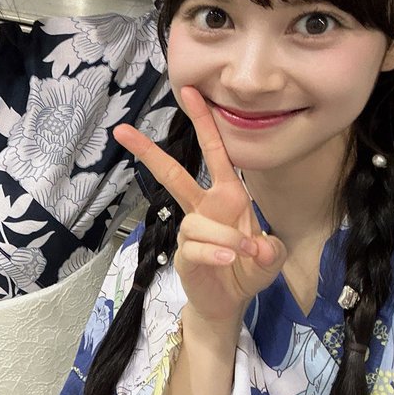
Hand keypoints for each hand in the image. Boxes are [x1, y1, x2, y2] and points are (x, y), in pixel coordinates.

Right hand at [113, 86, 286, 331]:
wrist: (231, 302)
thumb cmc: (248, 269)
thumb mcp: (272, 258)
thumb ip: (271, 250)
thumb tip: (256, 246)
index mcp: (227, 195)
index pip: (215, 153)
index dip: (204, 122)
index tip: (191, 92)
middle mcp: (204, 207)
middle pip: (172, 174)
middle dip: (148, 152)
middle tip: (122, 130)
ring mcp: (191, 231)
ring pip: (198, 223)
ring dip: (225, 239)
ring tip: (241, 256)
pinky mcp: (183, 254)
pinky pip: (197, 247)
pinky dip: (216, 255)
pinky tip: (229, 262)